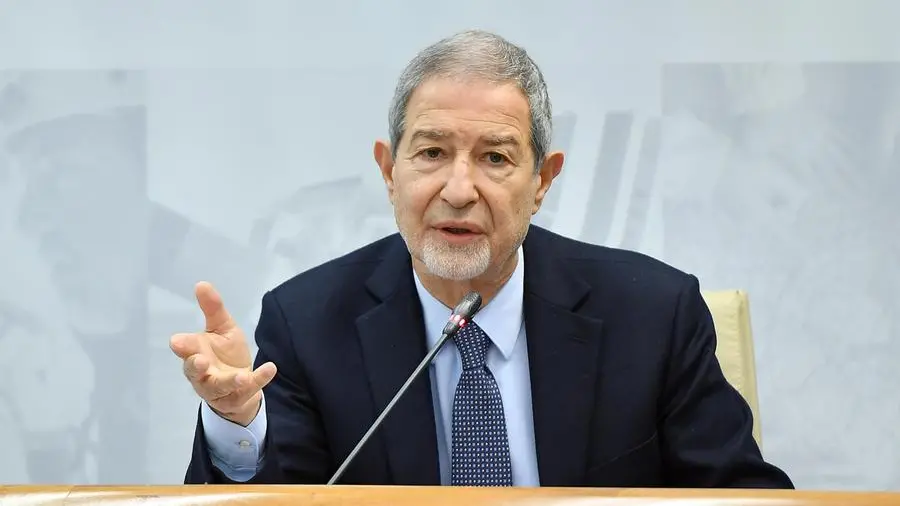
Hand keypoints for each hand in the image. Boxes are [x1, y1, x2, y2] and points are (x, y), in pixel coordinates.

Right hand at [170, 282, 276, 425]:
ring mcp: (219, 388)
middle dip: (196, 367)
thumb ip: (213, 309)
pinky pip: (248, 390)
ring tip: (242, 376)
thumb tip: (201, 283)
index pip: (185, 350)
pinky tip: (270, 368)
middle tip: (200, 360)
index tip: (177, 342)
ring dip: (230, 381)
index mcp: (195, 353)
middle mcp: (202, 373)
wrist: (243, 383)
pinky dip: (260, 379)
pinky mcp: (238, 397)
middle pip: (195, 372)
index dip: (182, 346)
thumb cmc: (226, 353)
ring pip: (220, 387)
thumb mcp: (222, 328)